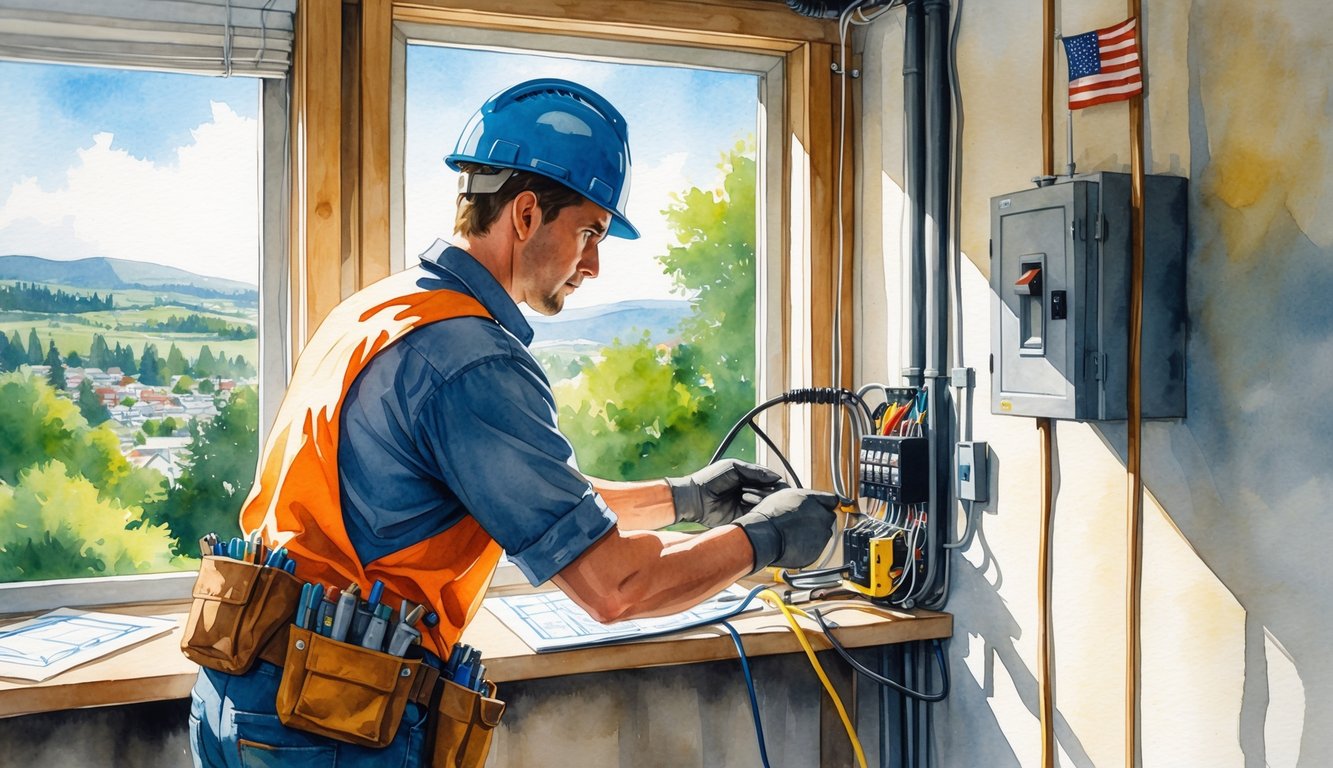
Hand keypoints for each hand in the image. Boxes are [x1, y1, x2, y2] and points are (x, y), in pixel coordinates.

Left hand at [667, 459, 788, 526]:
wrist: (693, 497)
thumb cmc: (711, 479)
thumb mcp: (733, 468)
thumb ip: (755, 471)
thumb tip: (776, 476)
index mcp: (748, 479)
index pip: (770, 481)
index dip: (774, 481)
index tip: (776, 482)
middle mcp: (750, 493)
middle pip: (771, 494)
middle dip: (768, 491)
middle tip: (757, 489)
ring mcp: (746, 506)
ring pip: (765, 505)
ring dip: (760, 499)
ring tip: (744, 494)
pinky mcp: (741, 518)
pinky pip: (755, 516)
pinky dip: (755, 510)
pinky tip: (746, 502)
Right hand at [732, 488, 838, 572]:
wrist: (763, 537)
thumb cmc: (770, 516)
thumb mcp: (786, 496)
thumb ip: (804, 498)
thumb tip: (809, 500)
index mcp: (815, 500)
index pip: (832, 500)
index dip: (825, 504)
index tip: (822, 507)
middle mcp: (822, 517)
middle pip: (829, 517)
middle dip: (820, 519)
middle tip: (804, 522)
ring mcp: (821, 535)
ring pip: (823, 533)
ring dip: (814, 533)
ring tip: (795, 533)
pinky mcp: (816, 551)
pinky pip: (816, 548)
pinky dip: (808, 546)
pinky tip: (794, 543)